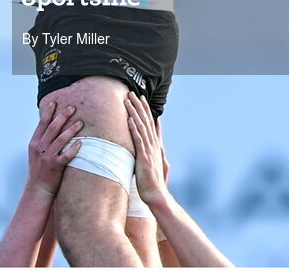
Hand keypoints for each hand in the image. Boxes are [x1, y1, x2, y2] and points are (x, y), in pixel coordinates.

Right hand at [27, 101, 82, 196]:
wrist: (38, 189)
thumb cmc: (39, 170)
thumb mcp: (35, 153)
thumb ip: (41, 140)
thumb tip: (50, 125)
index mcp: (34, 143)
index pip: (42, 123)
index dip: (49, 112)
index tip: (55, 102)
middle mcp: (40, 147)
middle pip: (53, 127)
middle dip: (63, 116)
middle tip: (72, 107)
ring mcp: (47, 156)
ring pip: (61, 139)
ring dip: (71, 129)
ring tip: (80, 122)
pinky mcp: (55, 166)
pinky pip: (66, 155)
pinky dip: (73, 148)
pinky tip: (80, 143)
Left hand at [126, 91, 169, 205]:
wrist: (157, 195)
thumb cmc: (155, 182)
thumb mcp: (159, 163)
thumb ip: (158, 150)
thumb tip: (159, 141)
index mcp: (156, 146)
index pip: (151, 124)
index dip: (146, 110)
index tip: (142, 99)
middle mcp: (153, 145)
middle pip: (146, 121)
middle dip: (140, 106)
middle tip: (133, 93)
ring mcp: (149, 150)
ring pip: (141, 127)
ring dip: (135, 112)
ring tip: (128, 100)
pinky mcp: (144, 157)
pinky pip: (138, 140)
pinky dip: (134, 128)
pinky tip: (130, 119)